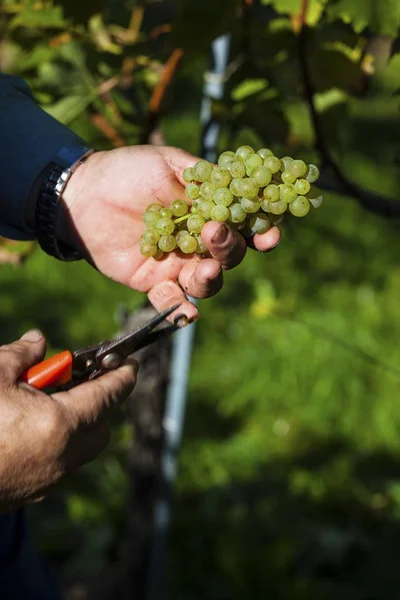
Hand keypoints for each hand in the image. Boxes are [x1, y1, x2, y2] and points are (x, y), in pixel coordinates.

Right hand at [0, 330, 136, 511]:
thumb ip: (21, 354)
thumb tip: (38, 341)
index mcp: (60, 423)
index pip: (110, 395)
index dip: (123, 375)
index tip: (130, 363)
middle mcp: (64, 455)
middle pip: (101, 425)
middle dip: (98, 401)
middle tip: (74, 380)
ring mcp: (50, 479)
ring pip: (83, 447)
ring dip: (76, 421)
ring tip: (44, 401)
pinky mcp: (33, 492)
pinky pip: (61, 461)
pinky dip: (57, 440)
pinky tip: (27, 426)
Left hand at [61, 146, 280, 320]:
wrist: (84, 193)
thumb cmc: (128, 171)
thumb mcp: (168, 163)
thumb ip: (201, 176)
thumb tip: (236, 183)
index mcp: (208, 213)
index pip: (243, 226)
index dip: (260, 231)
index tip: (270, 233)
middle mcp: (199, 242)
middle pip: (229, 256)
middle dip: (230, 247)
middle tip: (214, 232)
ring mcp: (177, 264)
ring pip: (206, 281)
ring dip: (211, 278)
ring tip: (205, 267)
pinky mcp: (153, 282)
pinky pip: (171, 301)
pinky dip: (180, 309)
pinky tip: (185, 312)